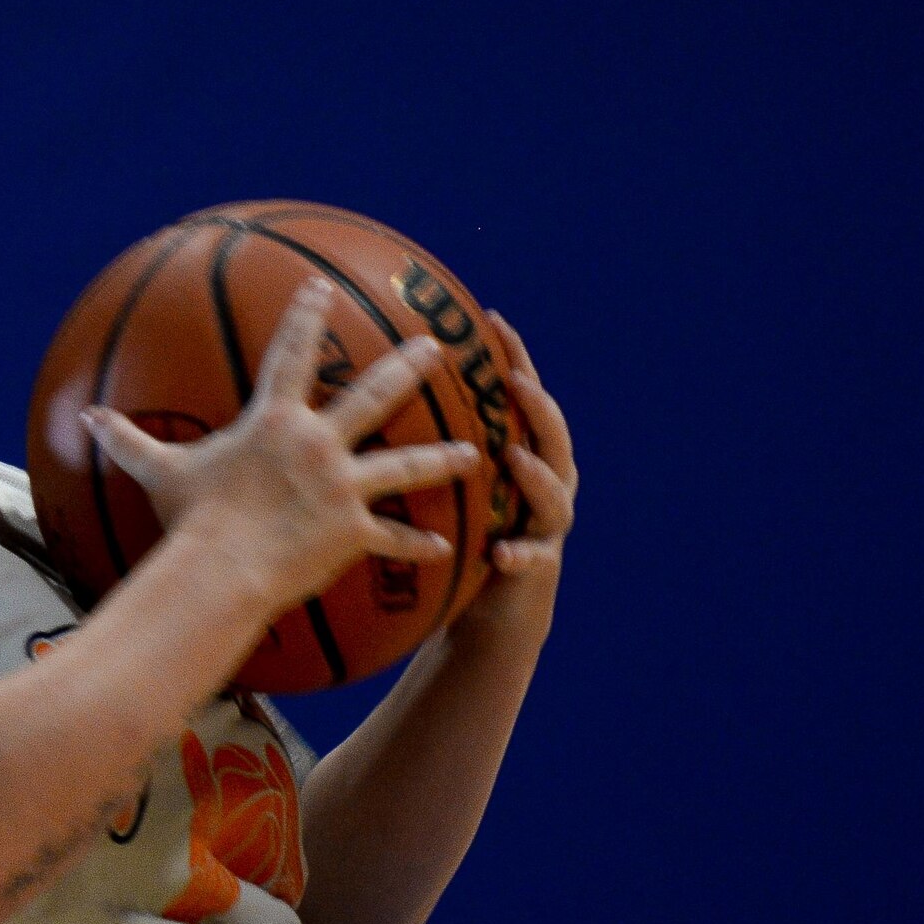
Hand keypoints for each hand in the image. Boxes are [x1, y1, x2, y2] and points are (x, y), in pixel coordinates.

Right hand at [81, 278, 483, 617]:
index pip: (292, 353)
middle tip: (435, 345)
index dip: (307, 315)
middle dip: (408, 366)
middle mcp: (319, 445)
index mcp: (275, 422)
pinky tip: (448, 548)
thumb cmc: (191, 521)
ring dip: (441, 458)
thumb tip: (85, 417)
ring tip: (472, 452)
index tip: (320, 287)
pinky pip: (393, 540)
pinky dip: (418, 545)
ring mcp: (343, 488)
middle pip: (374, 395)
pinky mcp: (354, 532)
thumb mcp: (159, 473)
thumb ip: (128, 441)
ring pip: (404, 466)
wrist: (221, 571)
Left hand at [451, 311, 577, 646]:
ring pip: (554, 494)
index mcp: (523, 450)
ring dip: (537, 476)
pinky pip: (533, 558)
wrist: (493, 604)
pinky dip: (519, 553)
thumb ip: (430, 435)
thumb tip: (369, 382)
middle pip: (552, 435)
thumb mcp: (447, 477)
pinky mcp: (538, 566)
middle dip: (538, 407)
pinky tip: (501, 553)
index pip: (522, 396)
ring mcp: (547, 523)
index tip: (494, 320)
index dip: (514, 357)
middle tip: (517, 383)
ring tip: (516, 460)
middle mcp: (546, 480)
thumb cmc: (464, 529)